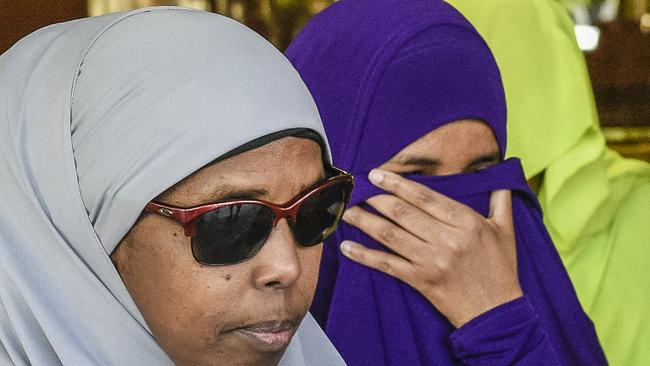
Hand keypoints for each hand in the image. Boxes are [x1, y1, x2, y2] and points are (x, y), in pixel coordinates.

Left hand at [340, 168, 522, 327]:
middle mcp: (447, 239)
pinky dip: (365, 255)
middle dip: (375, 198)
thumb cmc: (502, 269)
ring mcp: (432, 261)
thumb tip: (500, 174)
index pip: (424, 196)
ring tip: (346, 211)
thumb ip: (500, 200)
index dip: (397, 183)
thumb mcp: (506, 231)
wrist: (498, 314)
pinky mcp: (421, 281)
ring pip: (391, 235)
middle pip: (402, 212)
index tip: (376, 175)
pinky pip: (387, 265)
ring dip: (365, 221)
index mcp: (466, 222)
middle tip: (356, 190)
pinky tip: (347, 247)